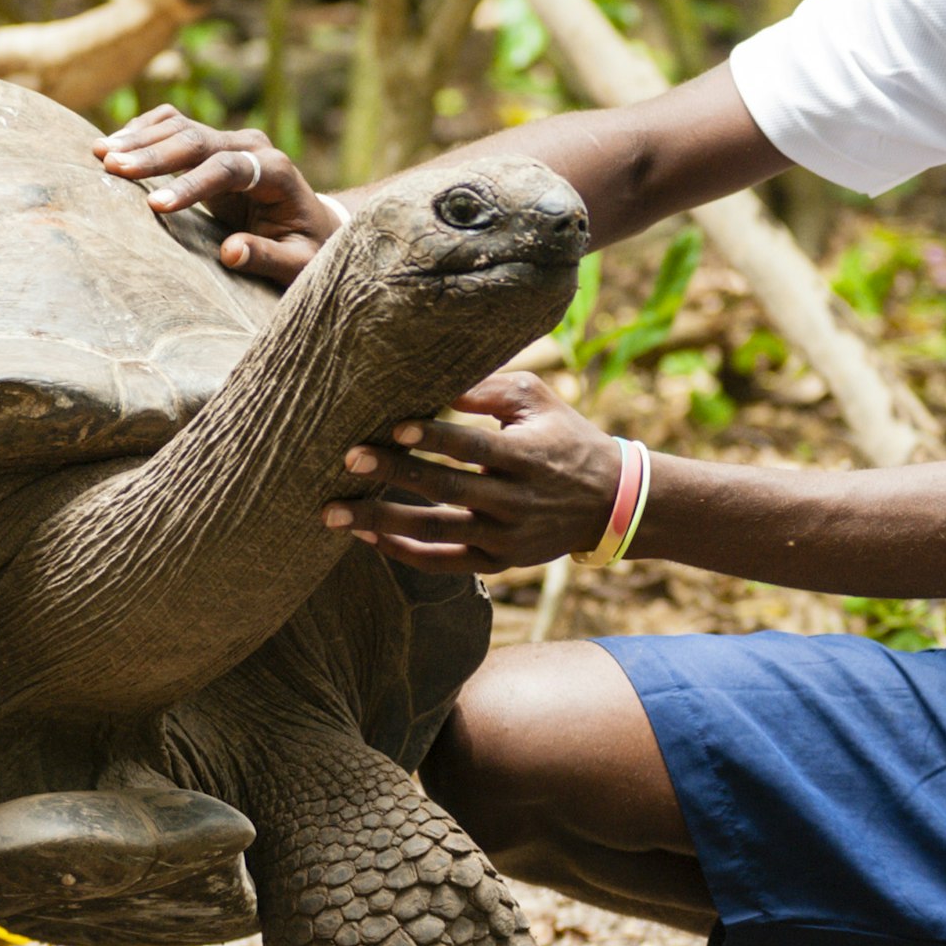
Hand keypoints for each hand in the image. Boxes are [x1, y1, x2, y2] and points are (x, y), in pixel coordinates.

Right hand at [97, 105, 346, 282]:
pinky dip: (143, 130)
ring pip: (179, 126)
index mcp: (276, 172)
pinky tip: (114, 143)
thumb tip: (230, 253)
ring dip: (139, 138)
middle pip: (196, 140)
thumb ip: (268, 258)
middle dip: (152, 155)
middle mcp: (252, 146)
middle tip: (111, 167)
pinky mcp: (211, 142)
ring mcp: (230, 139)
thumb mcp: (298, 263)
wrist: (312, 224)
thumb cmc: (306, 249)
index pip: (228, 169)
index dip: (190, 185)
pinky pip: (172, 124)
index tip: (154, 206)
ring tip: (100, 153)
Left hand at [325, 371, 628, 575]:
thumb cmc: (564, 437)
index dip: (434, 437)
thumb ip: (488, 389)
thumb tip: (434, 381)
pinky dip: (403, 552)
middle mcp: (516, 502)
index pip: (474, 447)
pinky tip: (367, 536)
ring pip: (436, 532)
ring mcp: (506, 539)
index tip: (393, 426)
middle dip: (393, 475)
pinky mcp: (499, 563)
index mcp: (527, 456)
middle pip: (446, 490)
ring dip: (383, 521)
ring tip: (334, 513)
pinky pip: (444, 563)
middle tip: (347, 460)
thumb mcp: (538, 401)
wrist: (611, 503)